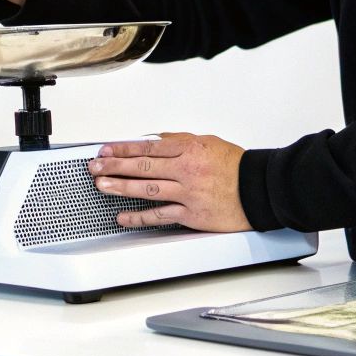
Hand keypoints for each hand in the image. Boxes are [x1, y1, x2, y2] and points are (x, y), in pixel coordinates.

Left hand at [87, 133, 250, 231]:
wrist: (260, 189)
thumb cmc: (237, 167)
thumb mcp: (208, 142)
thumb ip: (180, 140)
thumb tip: (155, 139)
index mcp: (189, 149)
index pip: (148, 147)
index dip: (123, 148)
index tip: (105, 150)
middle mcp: (187, 170)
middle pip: (143, 167)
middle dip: (115, 166)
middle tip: (95, 167)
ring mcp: (188, 193)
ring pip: (148, 189)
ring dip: (121, 187)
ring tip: (101, 186)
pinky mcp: (192, 215)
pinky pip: (161, 215)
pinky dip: (140, 216)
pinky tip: (123, 216)